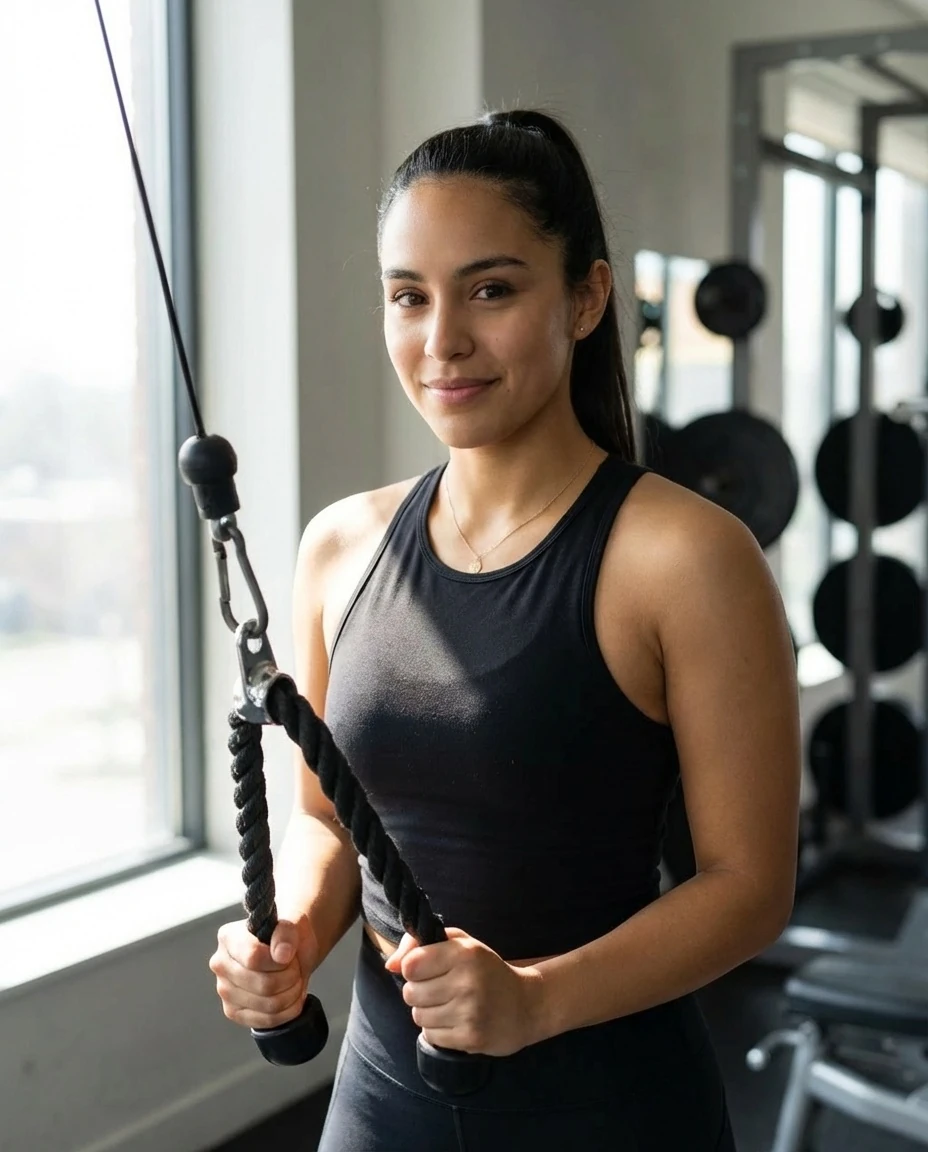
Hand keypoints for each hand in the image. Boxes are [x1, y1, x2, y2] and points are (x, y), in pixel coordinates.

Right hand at [209, 914, 316, 1029]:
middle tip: (294, 967)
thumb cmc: (286, 936)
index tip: (290, 954)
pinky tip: (290, 996)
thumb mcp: (292, 923)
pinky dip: (288, 1010)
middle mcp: (220, 965)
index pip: (254, 958)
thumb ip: (286, 933)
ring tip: (293, 979)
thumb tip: (281, 954)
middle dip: (290, 976)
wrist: (288, 952)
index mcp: (229, 938)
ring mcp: (224, 991)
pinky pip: (267, 1020)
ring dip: (292, 993)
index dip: (280, 961)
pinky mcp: (234, 1012)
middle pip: (264, 985)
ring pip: (269, 1004)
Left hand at [384, 926, 543, 1056]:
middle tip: (439, 989)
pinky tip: (455, 1021)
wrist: (525, 1005)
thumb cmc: (485, 970)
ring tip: (449, 1005)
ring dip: (427, 1012)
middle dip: (419, 991)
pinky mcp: (470, 1038)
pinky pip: (430, 1035)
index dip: (412, 968)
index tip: (426, 969)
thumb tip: (390, 965)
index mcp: (464, 953)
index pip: (411, 965)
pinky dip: (437, 1030)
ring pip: (418, 1016)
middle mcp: (466, 982)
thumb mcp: (460, 944)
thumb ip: (420, 945)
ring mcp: (469, 1012)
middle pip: (410, 993)